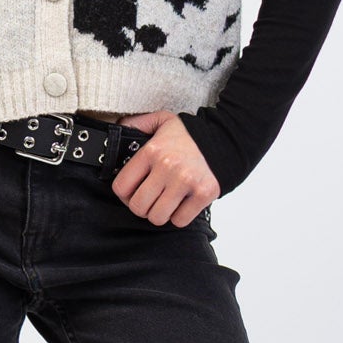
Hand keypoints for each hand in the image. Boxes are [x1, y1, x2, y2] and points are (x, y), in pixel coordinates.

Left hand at [110, 111, 220, 227]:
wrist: (225, 139)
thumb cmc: (189, 135)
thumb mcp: (161, 121)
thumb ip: (136, 124)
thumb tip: (117, 129)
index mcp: (152, 151)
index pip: (121, 186)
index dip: (124, 195)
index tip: (131, 193)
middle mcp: (167, 166)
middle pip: (138, 207)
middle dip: (141, 207)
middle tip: (150, 200)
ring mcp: (186, 181)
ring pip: (158, 217)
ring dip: (160, 213)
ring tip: (166, 202)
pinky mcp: (203, 193)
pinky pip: (180, 220)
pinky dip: (179, 217)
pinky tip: (182, 204)